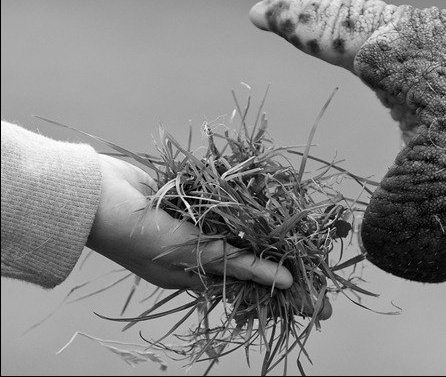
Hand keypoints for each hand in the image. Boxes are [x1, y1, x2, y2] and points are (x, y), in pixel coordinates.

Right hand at [87, 154, 294, 290]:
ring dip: (260, 220)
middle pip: (245, 252)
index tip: (307, 291)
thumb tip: (279, 279)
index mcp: (190, 273)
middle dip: (277, 252)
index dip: (272, 285)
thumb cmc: (139, 235)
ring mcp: (191, 222)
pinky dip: (239, 194)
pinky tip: (264, 191)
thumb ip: (235, 263)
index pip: (241, 283)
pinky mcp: (188, 196)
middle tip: (312, 255)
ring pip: (235, 223)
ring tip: (297, 224)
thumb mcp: (189, 253)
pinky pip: (220, 197)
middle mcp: (193, 250)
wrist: (95, 194)